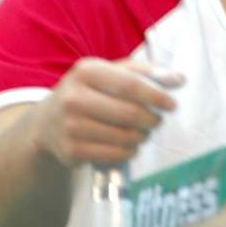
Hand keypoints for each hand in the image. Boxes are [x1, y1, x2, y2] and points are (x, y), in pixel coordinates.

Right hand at [34, 58, 183, 166]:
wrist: (46, 123)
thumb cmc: (89, 92)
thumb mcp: (109, 73)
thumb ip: (144, 72)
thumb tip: (179, 79)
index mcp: (86, 71)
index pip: (130, 85)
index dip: (156, 96)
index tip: (172, 105)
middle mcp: (73, 97)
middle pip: (129, 113)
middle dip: (151, 120)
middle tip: (156, 121)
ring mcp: (69, 126)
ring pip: (124, 136)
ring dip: (142, 137)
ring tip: (142, 132)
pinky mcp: (70, 150)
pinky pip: (114, 154)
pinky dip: (129, 152)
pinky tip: (130, 146)